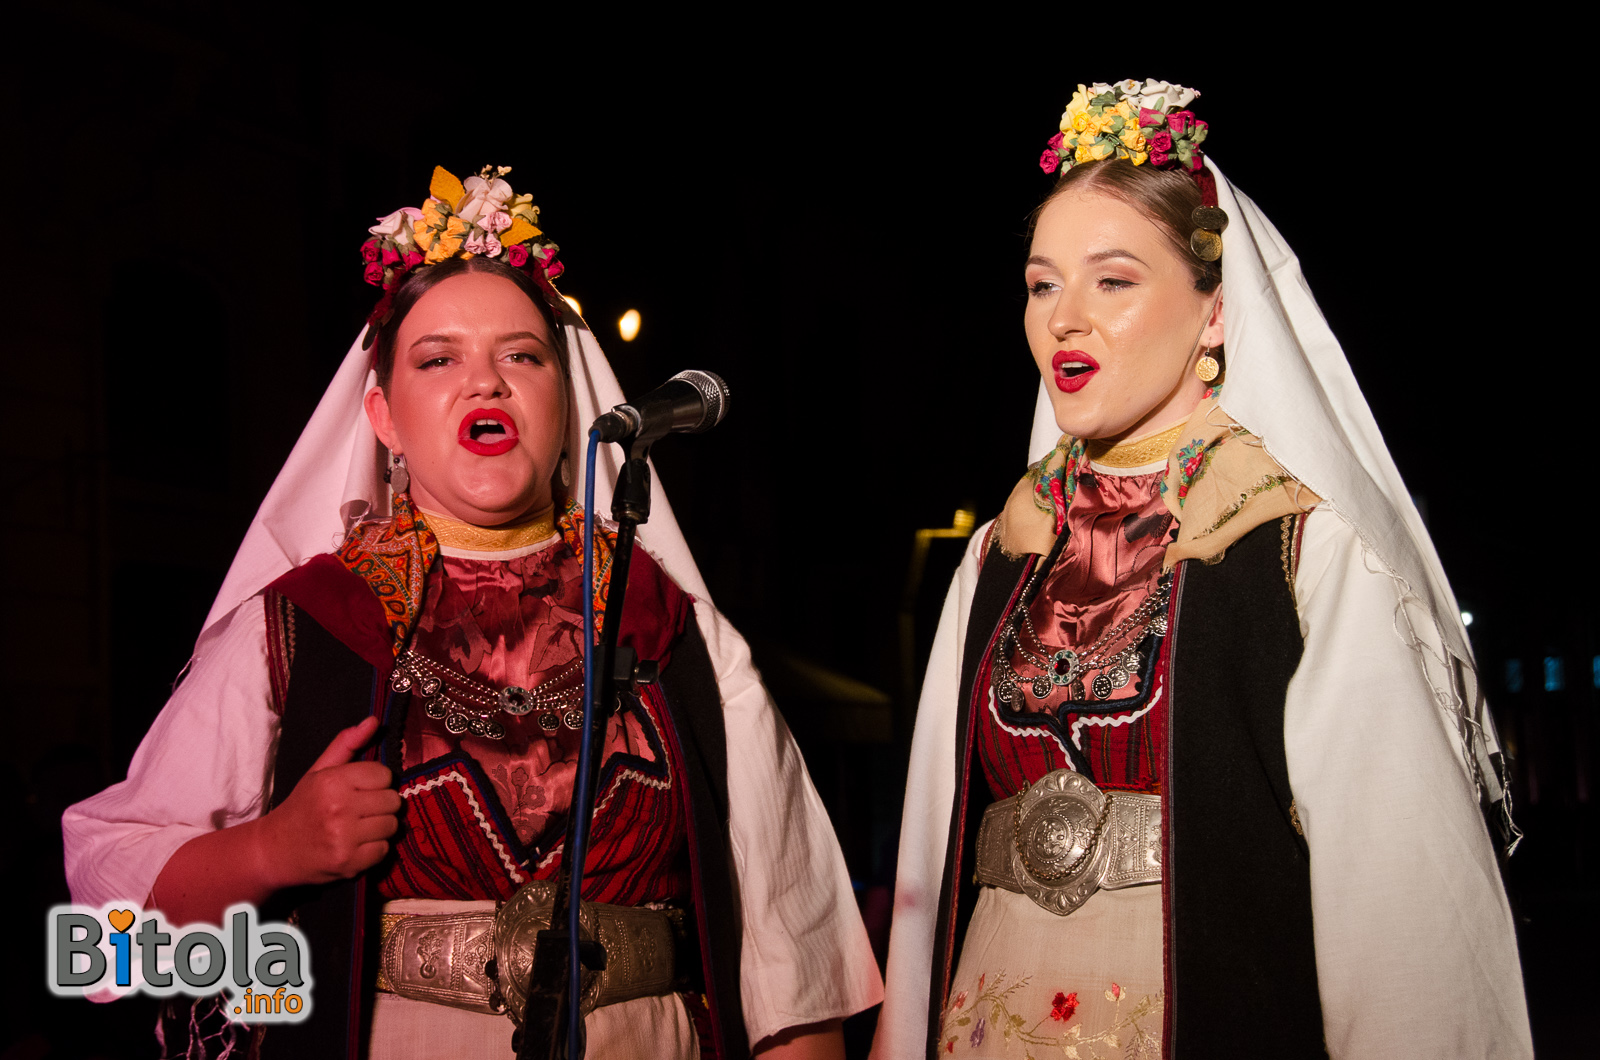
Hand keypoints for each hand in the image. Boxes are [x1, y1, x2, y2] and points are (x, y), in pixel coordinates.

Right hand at [260, 716, 400, 886]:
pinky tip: (355, 846)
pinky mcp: (349, 863)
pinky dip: (374, 850)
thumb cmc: (302, 807)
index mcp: (332, 782)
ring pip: (392, 826)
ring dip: (380, 828)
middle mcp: (338, 808)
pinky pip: (384, 850)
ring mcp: (344, 838)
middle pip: (393, 801)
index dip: (375, 782)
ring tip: (358, 828)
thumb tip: (374, 720)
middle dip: (381, 805)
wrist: (274, 850)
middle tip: (360, 811)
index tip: (359, 790)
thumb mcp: (319, 771)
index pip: (384, 775)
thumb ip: (347, 744)